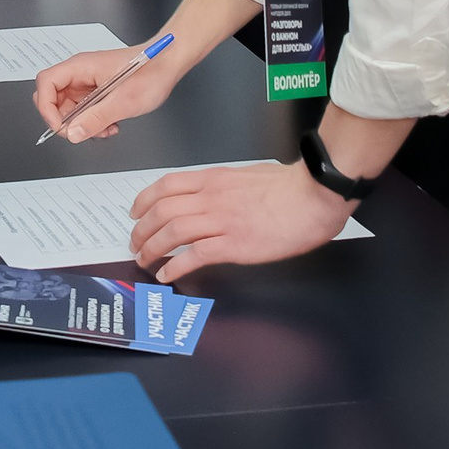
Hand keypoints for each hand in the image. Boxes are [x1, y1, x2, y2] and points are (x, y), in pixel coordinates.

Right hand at [32, 44, 178, 143]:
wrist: (167, 64)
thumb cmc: (150, 72)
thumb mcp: (124, 101)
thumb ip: (96, 118)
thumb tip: (72, 133)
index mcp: (81, 66)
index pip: (46, 83)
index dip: (46, 107)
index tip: (59, 126)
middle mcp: (80, 73)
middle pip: (53, 98)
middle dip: (64, 120)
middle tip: (81, 131)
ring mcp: (87, 82)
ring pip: (68, 108)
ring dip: (82, 124)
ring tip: (104, 129)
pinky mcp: (96, 91)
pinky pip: (83, 110)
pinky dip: (93, 122)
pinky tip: (110, 124)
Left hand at [128, 161, 356, 282]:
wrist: (313, 195)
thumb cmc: (290, 186)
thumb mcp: (248, 175)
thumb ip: (227, 184)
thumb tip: (216, 193)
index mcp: (214, 179)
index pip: (167, 185)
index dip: (145, 199)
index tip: (136, 211)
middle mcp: (211, 197)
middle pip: (162, 210)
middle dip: (141, 228)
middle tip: (135, 241)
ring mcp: (221, 220)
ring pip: (172, 232)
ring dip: (152, 247)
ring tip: (144, 259)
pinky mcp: (234, 244)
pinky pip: (194, 255)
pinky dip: (174, 266)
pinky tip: (167, 274)